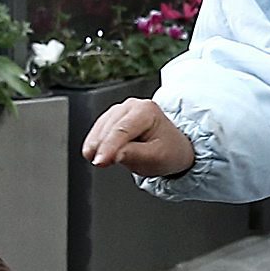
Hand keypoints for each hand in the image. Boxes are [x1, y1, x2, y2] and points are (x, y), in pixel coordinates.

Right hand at [81, 97, 195, 175]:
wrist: (174, 147)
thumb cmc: (169, 151)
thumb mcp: (157, 157)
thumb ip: (135, 155)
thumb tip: (113, 154)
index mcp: (146, 111)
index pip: (122, 130)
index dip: (109, 147)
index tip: (100, 161)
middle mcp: (132, 106)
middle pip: (109, 128)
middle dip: (101, 147)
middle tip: (99, 164)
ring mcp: (121, 110)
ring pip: (101, 128)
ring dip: (96, 145)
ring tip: (100, 161)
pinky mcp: (112, 118)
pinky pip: (98, 129)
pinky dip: (95, 142)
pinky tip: (95, 153)